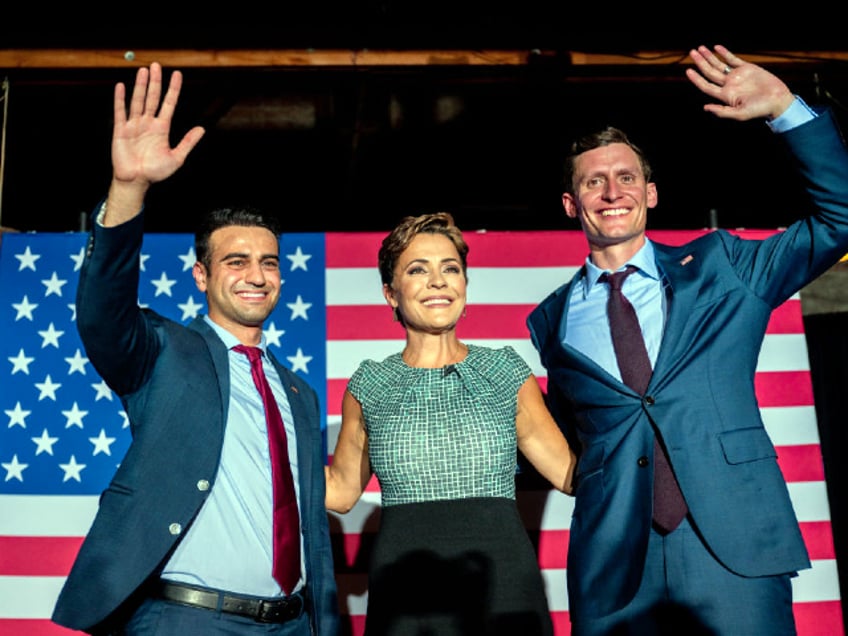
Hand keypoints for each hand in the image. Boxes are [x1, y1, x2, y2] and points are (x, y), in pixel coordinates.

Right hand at [112, 62, 204, 188]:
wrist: (136, 181)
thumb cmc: (155, 172)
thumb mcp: (176, 157)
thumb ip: (188, 142)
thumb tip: (202, 129)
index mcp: (162, 128)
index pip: (169, 104)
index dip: (173, 89)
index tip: (177, 74)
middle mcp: (148, 123)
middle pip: (153, 98)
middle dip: (156, 82)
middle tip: (157, 65)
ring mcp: (134, 125)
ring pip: (138, 100)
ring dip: (141, 86)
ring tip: (143, 70)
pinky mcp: (121, 130)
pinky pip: (120, 111)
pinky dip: (120, 99)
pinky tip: (121, 86)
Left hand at [685, 45, 794, 121]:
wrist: (778, 100)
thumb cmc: (759, 110)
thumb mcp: (740, 114)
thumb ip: (722, 111)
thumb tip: (705, 107)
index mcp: (725, 95)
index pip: (706, 85)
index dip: (696, 79)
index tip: (688, 70)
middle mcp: (729, 85)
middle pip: (710, 72)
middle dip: (700, 62)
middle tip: (692, 52)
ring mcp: (737, 76)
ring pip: (719, 64)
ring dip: (709, 56)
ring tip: (699, 49)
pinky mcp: (747, 68)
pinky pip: (732, 59)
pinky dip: (724, 53)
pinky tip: (716, 48)